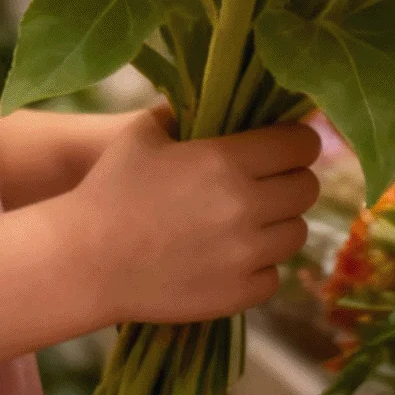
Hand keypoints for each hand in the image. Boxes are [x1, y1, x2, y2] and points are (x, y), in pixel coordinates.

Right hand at [62, 106, 320, 326]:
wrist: (87, 260)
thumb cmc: (110, 189)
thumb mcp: (143, 134)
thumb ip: (183, 113)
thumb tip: (214, 101)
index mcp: (227, 161)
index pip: (300, 144)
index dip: (299, 141)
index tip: (289, 144)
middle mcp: (246, 206)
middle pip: (307, 189)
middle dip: (293, 180)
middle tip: (271, 181)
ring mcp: (246, 254)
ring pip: (297, 233)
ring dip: (279, 223)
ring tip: (252, 221)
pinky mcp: (239, 293)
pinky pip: (274, 276)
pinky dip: (261, 265)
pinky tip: (234, 256)